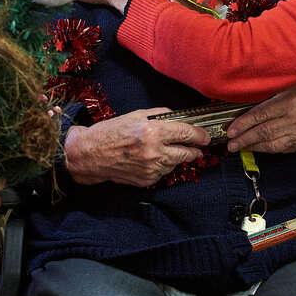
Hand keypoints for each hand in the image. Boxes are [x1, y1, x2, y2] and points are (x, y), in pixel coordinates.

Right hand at [64, 108, 211, 187]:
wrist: (90, 155)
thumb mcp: (136, 115)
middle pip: (187, 153)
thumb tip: (179, 118)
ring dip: (179, 156)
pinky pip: (164, 172)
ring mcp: (151, 169)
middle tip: (197, 145)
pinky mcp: (146, 180)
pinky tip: (156, 158)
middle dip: (195, 149)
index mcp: (152, 132)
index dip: (199, 135)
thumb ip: (160, 115)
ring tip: (172, 149)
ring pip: (176, 163)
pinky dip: (164, 165)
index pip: (185, 134)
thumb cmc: (111, 131)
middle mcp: (154, 152)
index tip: (205, 136)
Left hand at [225, 82, 295, 153]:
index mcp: (290, 102)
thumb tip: (245, 104)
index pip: (261, 115)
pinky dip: (265, 149)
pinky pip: (279, 149)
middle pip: (264, 131)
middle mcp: (295, 120)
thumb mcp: (291, 86)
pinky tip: (254, 148)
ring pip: (271, 144)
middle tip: (230, 143)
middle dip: (244, 138)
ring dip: (252, 146)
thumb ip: (271, 95)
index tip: (231, 129)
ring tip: (238, 147)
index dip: (243, 123)